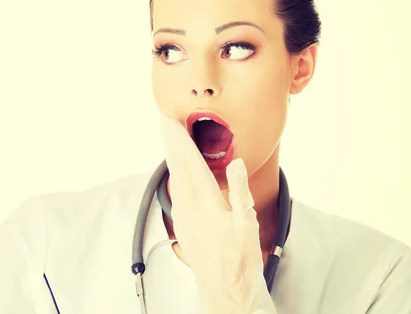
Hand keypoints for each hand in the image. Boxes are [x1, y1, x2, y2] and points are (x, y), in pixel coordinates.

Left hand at [160, 113, 275, 313]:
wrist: (225, 292)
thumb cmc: (239, 262)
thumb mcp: (247, 225)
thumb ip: (240, 192)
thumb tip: (236, 164)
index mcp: (205, 203)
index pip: (189, 162)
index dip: (179, 139)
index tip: (170, 120)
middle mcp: (189, 207)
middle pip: (176, 165)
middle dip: (170, 141)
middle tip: (163, 120)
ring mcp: (183, 216)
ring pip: (174, 177)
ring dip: (172, 155)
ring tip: (170, 138)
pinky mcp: (184, 224)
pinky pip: (176, 191)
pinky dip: (175, 173)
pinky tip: (177, 172)